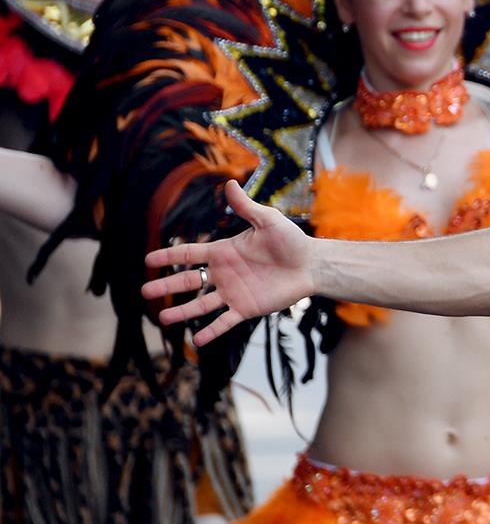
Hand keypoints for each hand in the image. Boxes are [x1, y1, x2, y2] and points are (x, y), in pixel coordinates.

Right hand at [142, 180, 315, 347]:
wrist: (312, 264)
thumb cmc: (291, 240)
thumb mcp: (267, 220)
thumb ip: (246, 206)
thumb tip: (230, 182)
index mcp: (223, 252)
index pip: (189, 254)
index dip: (169, 255)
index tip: (148, 259)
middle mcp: (224, 274)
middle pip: (189, 281)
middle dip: (167, 286)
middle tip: (145, 291)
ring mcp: (233, 293)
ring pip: (201, 305)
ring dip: (182, 312)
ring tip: (162, 318)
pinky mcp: (246, 308)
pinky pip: (225, 322)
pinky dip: (212, 332)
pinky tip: (197, 341)